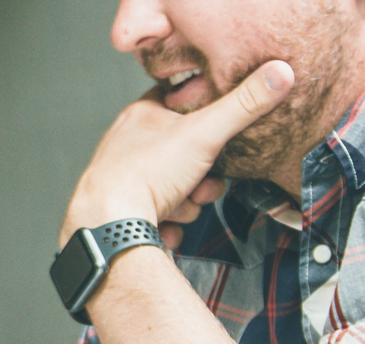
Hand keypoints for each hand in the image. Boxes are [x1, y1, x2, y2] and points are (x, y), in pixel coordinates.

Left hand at [60, 60, 293, 246]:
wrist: (109, 223)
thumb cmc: (146, 174)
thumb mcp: (205, 132)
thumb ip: (244, 105)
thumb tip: (279, 72)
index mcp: (141, 116)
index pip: (180, 103)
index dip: (206, 120)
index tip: (217, 136)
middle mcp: (127, 145)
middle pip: (183, 154)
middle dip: (202, 177)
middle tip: (202, 185)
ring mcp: (122, 179)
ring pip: (173, 187)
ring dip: (186, 203)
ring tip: (178, 206)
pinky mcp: (120, 210)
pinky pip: (155, 216)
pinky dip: (166, 223)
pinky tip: (164, 225)